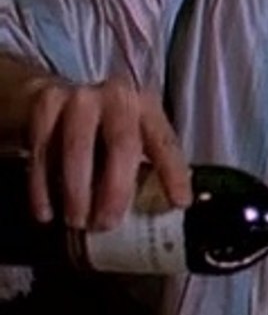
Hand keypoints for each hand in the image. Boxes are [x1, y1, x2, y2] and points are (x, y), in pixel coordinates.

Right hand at [23, 75, 190, 229]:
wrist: (51, 91)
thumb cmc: (98, 122)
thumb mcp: (128, 131)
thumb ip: (141, 161)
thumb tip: (158, 208)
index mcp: (145, 105)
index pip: (163, 141)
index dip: (173, 173)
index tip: (179, 203)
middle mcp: (116, 96)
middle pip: (122, 144)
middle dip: (115, 189)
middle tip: (107, 223)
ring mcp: (79, 98)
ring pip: (78, 148)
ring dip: (77, 192)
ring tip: (77, 221)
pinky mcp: (45, 106)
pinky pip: (42, 152)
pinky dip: (42, 187)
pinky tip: (46, 212)